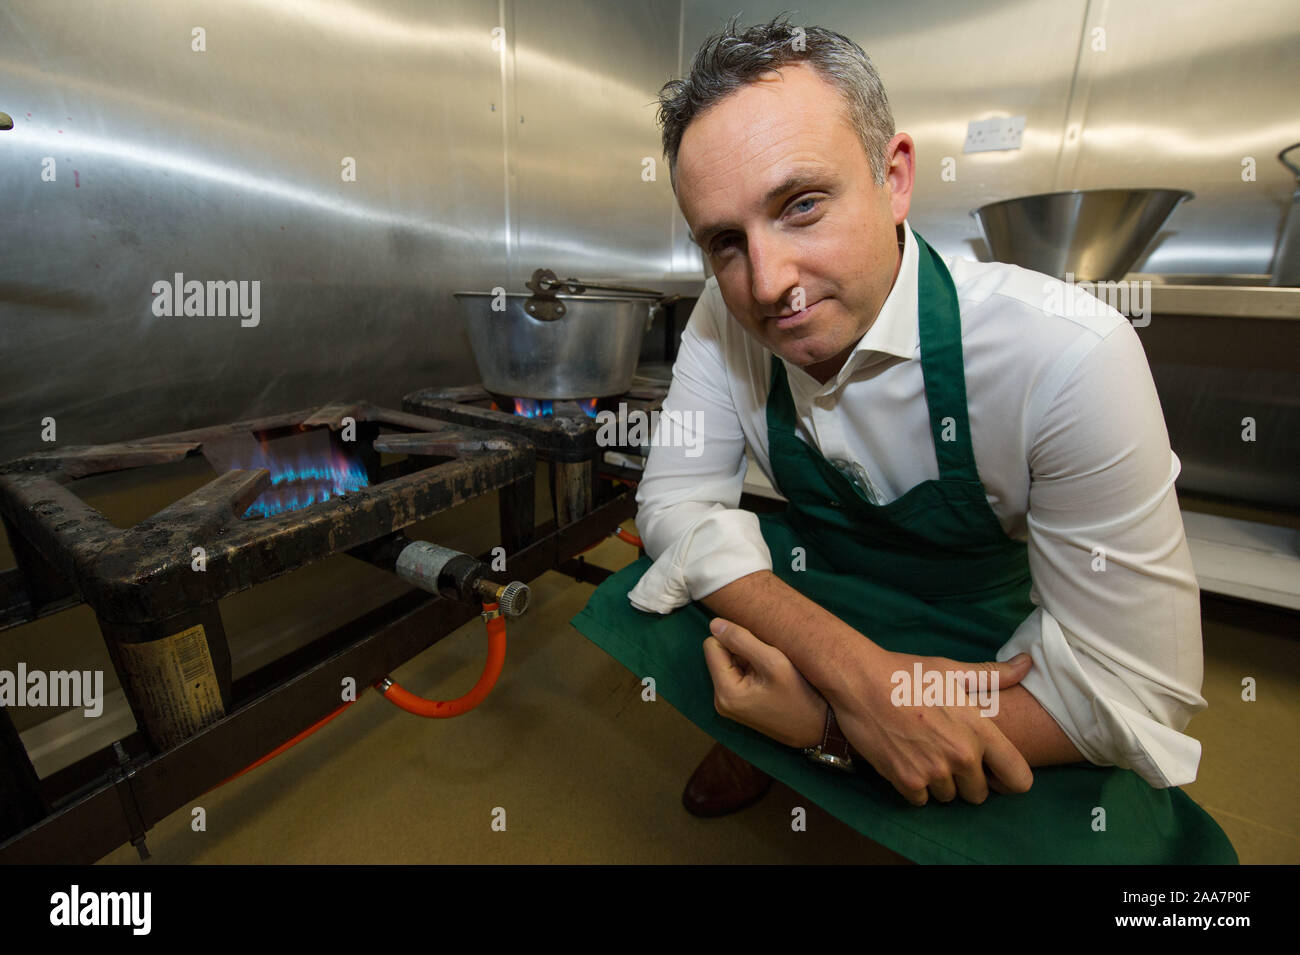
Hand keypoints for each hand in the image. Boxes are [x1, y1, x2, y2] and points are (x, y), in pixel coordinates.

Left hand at [703, 618, 827, 747]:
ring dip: (748, 660)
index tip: (759, 648)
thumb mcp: (774, 662)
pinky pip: (737, 674)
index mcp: (725, 692)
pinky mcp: (738, 704)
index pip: (712, 645)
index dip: (734, 639)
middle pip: (719, 654)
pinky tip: (770, 679)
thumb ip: (742, 640)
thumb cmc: (800, 696)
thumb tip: (714, 623)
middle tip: (768, 661)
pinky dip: (752, 670)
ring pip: (729, 662)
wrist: (818, 728)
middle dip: (741, 650)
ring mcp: (728, 704)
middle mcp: (720, 700)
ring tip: (771, 671)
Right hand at [827, 648, 1036, 805]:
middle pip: (979, 795)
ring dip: (938, 783)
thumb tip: (1027, 665)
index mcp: (979, 730)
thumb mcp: (952, 671)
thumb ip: (992, 676)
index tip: (993, 771)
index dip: (1008, 779)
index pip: (1019, 778)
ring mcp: (934, 771)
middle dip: (966, 780)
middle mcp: (962, 756)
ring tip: (922, 754)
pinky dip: (914, 787)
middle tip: (945, 755)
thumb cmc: (907, 673)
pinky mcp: (906, 781)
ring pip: (948, 797)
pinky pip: (921, 800)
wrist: (861, 681)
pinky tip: (905, 760)